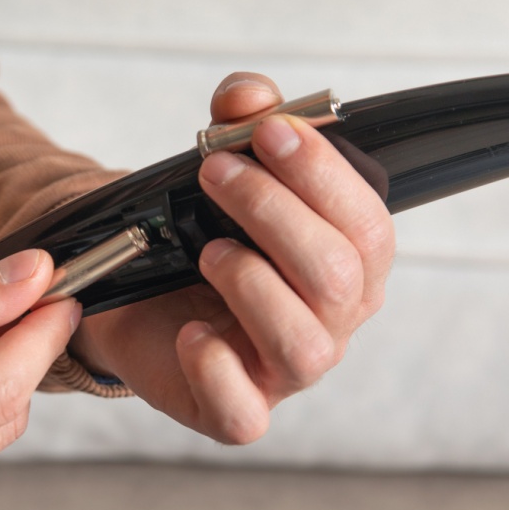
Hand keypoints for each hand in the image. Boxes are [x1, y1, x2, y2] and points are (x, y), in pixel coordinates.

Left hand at [71, 72, 394, 442]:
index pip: (369, 225)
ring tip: (208, 251)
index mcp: (349, 264)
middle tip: (214, 172)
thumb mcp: (222, 168)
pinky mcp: (236, 411)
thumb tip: (248, 97)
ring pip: (304, 347)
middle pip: (337, 278)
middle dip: (274, 213)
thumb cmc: (201, 235)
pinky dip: (215, 368)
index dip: (323, 176)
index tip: (268, 132)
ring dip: (252, 284)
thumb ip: (241, 124)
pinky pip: (244, 412)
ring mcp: (285, 373)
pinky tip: (190, 331)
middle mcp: (331, 322)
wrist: (139, 300)